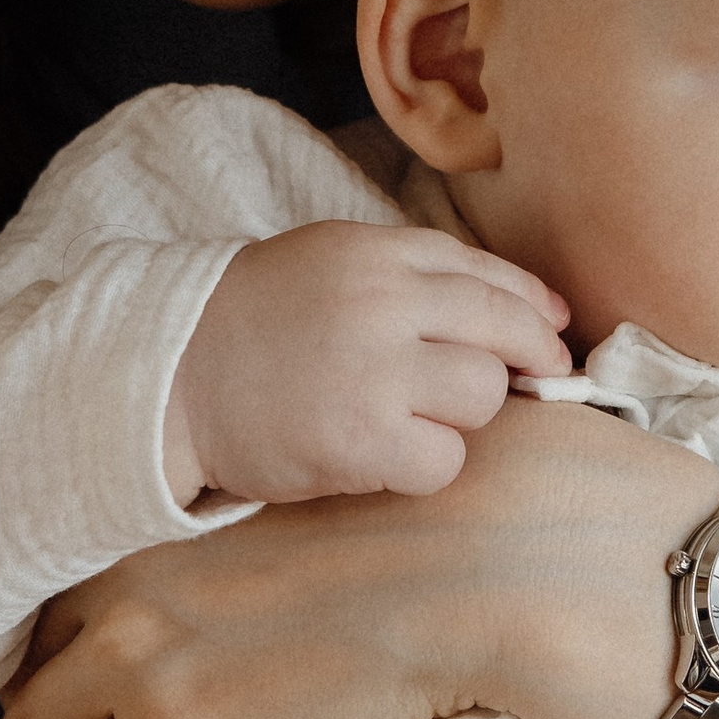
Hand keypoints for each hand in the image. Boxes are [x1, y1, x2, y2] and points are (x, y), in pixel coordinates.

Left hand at [0, 398, 700, 718]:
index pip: (53, 607)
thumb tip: (260, 576)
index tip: (57, 688)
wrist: (478, 565)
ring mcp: (143, 671)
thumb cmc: (421, 534)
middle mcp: (126, 596)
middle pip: (25, 678)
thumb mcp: (301, 516)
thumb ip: (245, 547)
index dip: (49, 657)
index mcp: (156, 535)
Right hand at [166, 224, 566, 506]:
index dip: (531, 307)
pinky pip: (445, 461)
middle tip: (515, 383)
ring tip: (408, 418)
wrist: (167, 381)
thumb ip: (417, 274)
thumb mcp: (330, 263)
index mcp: (374, 253)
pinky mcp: (362, 441)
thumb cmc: (252, 324)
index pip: (486, 274)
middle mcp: (381, 303)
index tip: (551, 331)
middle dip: (523, 362)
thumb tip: (536, 311)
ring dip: (461, 416)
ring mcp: (374, 372)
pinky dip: (425, 465)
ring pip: (484, 397)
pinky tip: (384, 455)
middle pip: (503, 333)